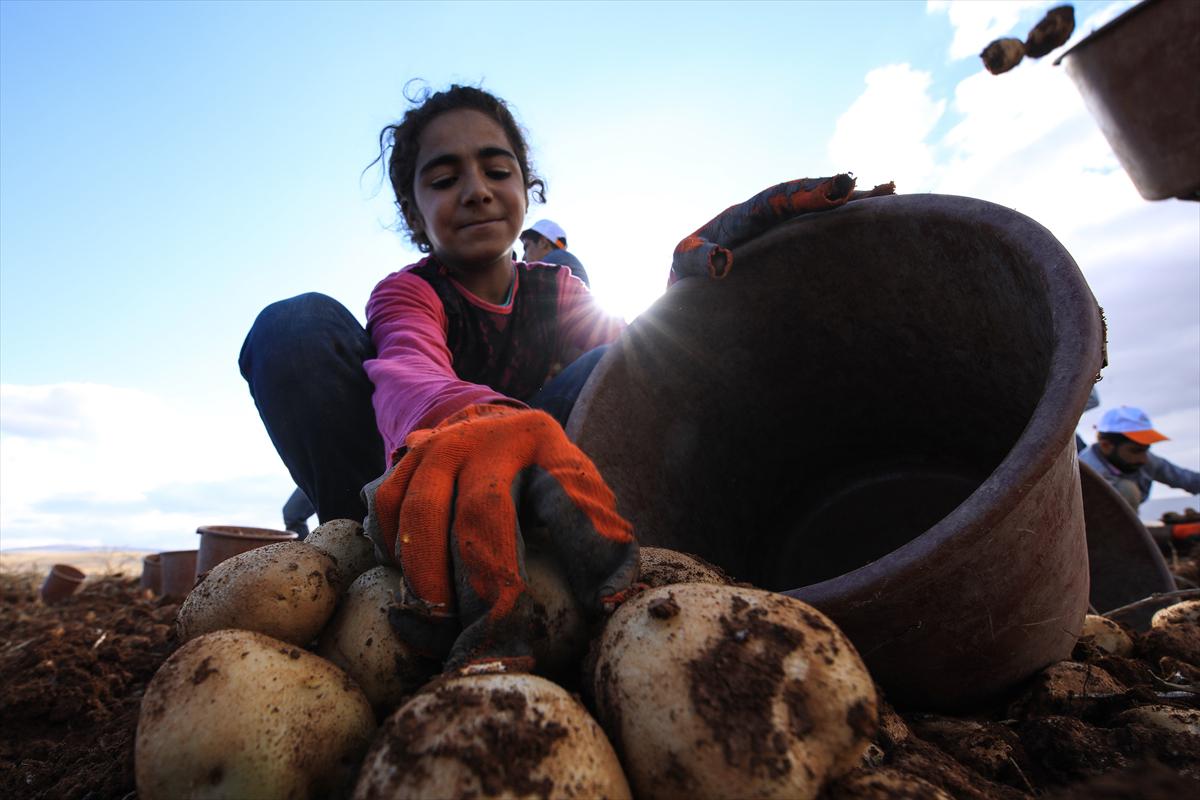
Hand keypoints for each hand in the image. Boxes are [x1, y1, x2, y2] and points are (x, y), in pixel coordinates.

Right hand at [362, 403, 638, 668]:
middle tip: (479, 630)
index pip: (565, 497)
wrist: (491, 426)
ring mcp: (442, 443)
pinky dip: (392, 548)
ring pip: (421, 509)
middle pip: (483, 512)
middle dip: (480, 577)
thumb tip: (611, 599)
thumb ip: (596, 532)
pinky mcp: (405, 456)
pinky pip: (387, 506)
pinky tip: (407, 585)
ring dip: (425, 572)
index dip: (575, 549)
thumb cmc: (541, 476)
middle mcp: (490, 437)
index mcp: (544, 442)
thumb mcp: (577, 488)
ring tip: (437, 621)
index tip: (569, 602)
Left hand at [670, 174, 894, 281]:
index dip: (808, 193)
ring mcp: (779, 227)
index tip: (838, 191)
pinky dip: (849, 221)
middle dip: (841, 191)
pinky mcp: (789, 243)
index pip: (778, 199)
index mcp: (741, 215)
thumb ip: (699, 259)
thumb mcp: (683, 264)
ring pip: (820, 209)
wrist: (687, 284)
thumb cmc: (684, 276)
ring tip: (893, 192)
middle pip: (807, 196)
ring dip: (854, 201)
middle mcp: (764, 213)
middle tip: (881, 190)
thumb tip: (723, 263)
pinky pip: (821, 228)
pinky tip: (883, 218)